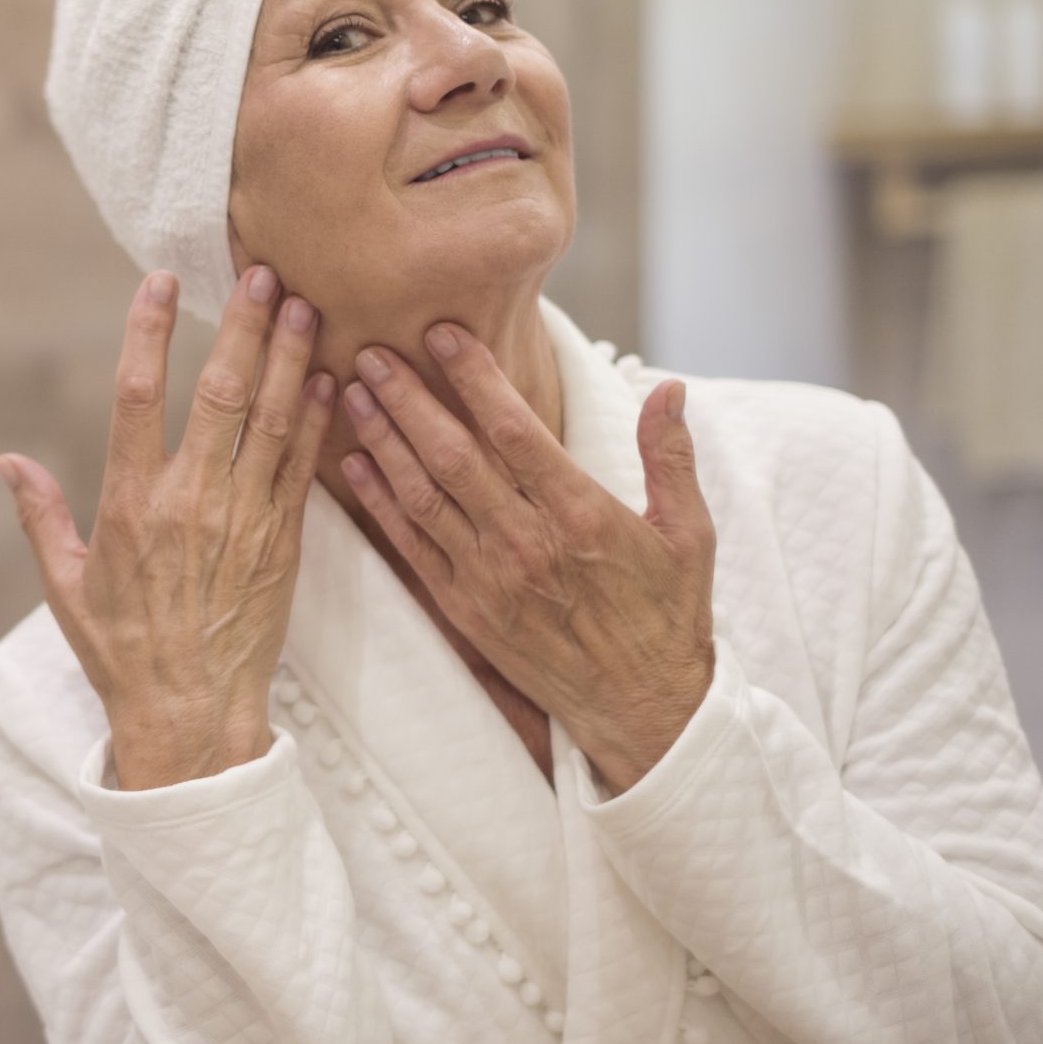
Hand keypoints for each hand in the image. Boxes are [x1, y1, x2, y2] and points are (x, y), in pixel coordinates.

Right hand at [0, 267, 334, 789]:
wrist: (190, 714)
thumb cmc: (122, 652)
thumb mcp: (65, 585)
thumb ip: (41, 515)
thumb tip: (8, 463)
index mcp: (131, 504)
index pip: (137, 396)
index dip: (148, 332)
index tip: (159, 283)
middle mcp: (192, 502)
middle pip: (223, 393)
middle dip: (246, 327)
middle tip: (265, 274)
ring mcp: (245, 520)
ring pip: (274, 421)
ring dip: (292, 358)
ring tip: (306, 307)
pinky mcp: (284, 543)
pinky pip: (304, 467)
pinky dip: (317, 418)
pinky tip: (329, 378)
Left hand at [336, 324, 715, 792]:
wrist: (644, 710)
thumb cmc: (669, 616)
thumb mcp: (689, 535)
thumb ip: (670, 458)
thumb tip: (669, 386)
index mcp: (582, 515)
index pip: (515, 431)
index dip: (474, 379)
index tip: (442, 333)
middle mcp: (527, 543)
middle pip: (453, 457)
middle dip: (408, 399)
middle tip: (372, 351)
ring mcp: (489, 578)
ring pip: (423, 496)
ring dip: (384, 441)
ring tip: (353, 392)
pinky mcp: (465, 610)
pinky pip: (412, 546)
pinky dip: (379, 502)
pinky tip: (353, 464)